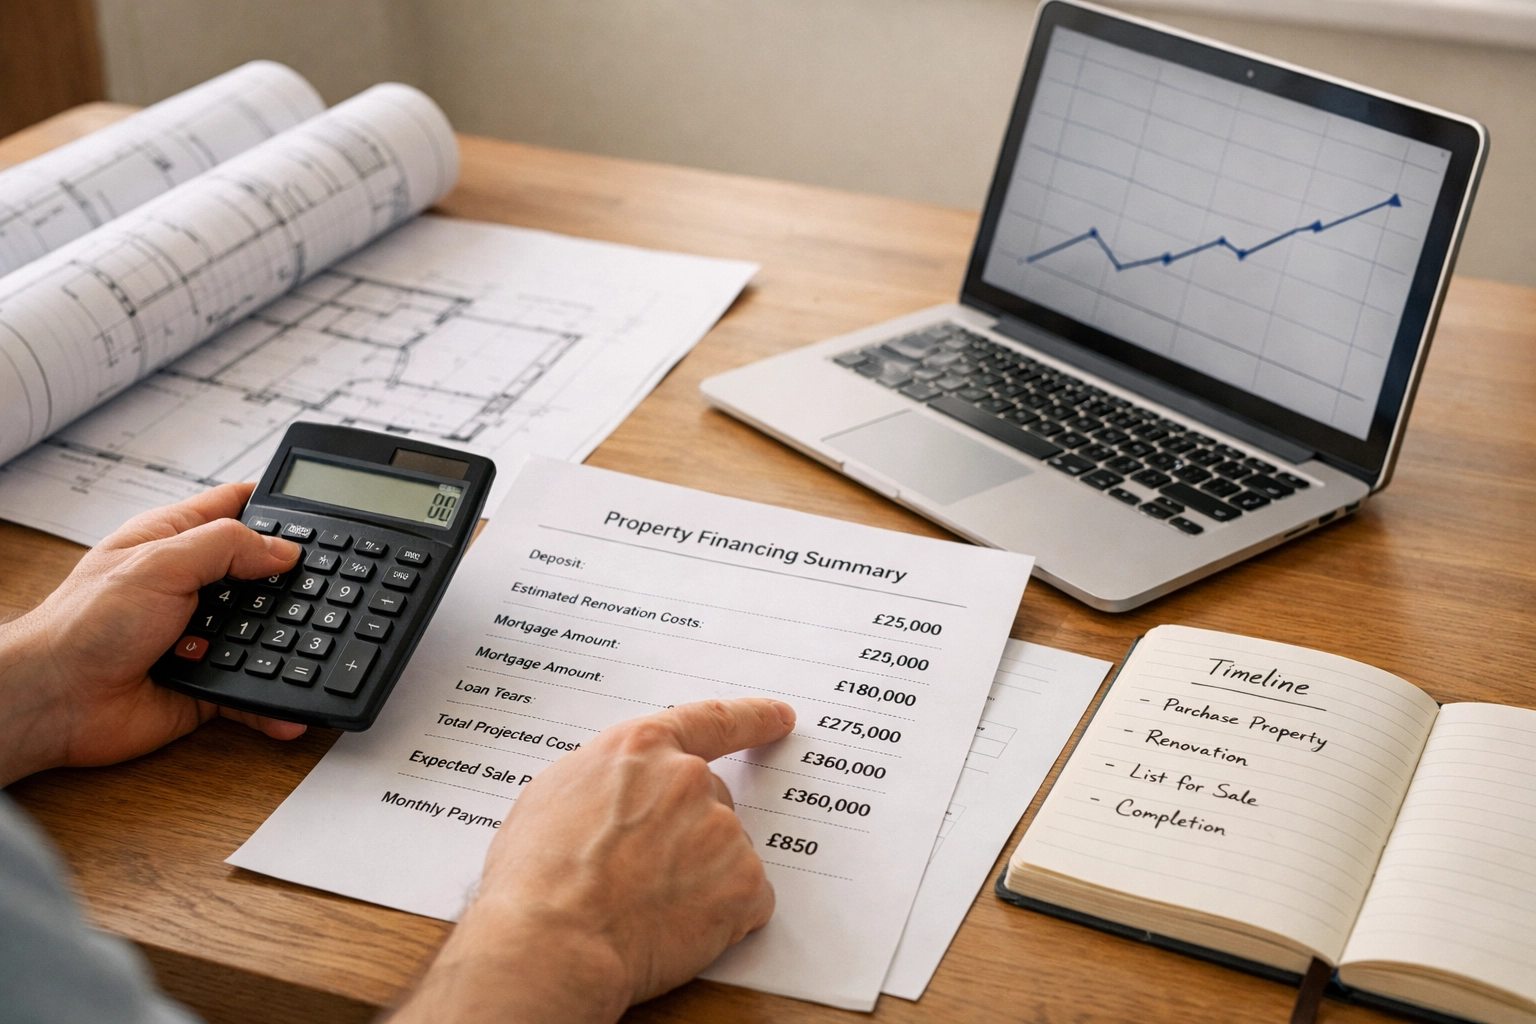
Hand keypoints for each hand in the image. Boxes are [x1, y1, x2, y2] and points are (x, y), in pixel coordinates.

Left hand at [0, 483, 306, 784]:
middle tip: (332, 584)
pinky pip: (253, 692)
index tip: (324, 512)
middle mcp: (192, 586)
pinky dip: (273, 703)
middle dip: (293, 582)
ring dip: (286, 643)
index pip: (238, 509)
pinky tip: (291, 706)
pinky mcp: (206, 684)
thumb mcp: (159, 563)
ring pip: (264, 634)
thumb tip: (284, 549)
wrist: (54, 701)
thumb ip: (225, 547)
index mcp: (176, 541)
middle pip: (262, 574)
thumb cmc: (81, 624)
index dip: (279, 507)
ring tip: (314, 643)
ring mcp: (202, 634)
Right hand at [391, 698, 796, 1023]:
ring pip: (725, 853)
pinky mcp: (743, 883)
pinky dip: (723, 917)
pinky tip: (677, 928)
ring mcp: (721, 830)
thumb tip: (621, 789)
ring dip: (701, 877)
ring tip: (648, 906)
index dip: (751, 719)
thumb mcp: (553, 795)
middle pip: (711, 800)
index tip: (779, 718)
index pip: (710, 721)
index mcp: (641, 749)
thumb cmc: (536, 879)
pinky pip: (747, 899)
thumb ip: (606, 778)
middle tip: (646, 873)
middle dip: (689, 834)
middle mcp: (688, 779)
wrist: (553, 944)